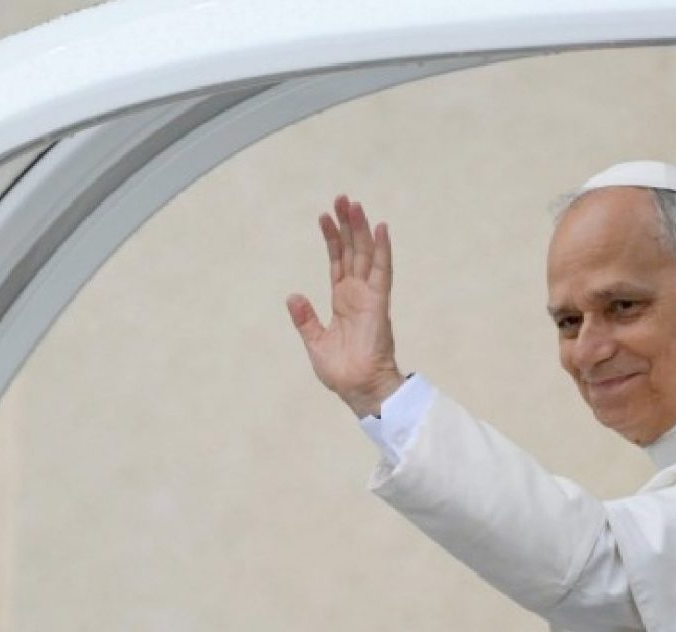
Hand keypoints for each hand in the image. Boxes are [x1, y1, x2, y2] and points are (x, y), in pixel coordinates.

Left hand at [289, 196, 404, 416]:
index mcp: (343, 300)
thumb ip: (305, 318)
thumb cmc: (341, 370)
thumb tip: (292, 296)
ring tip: (355, 204)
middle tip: (343, 198)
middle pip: (353, 251)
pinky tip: (380, 228)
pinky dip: (382, 250)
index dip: (332, 238)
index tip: (325, 216)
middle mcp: (358, 294)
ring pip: (366, 255)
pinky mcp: (379, 304)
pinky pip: (382, 273)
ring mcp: (370, 297)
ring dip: (361, 229)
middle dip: (347, 225)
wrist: (358, 389)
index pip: (338, 261)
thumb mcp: (315, 341)